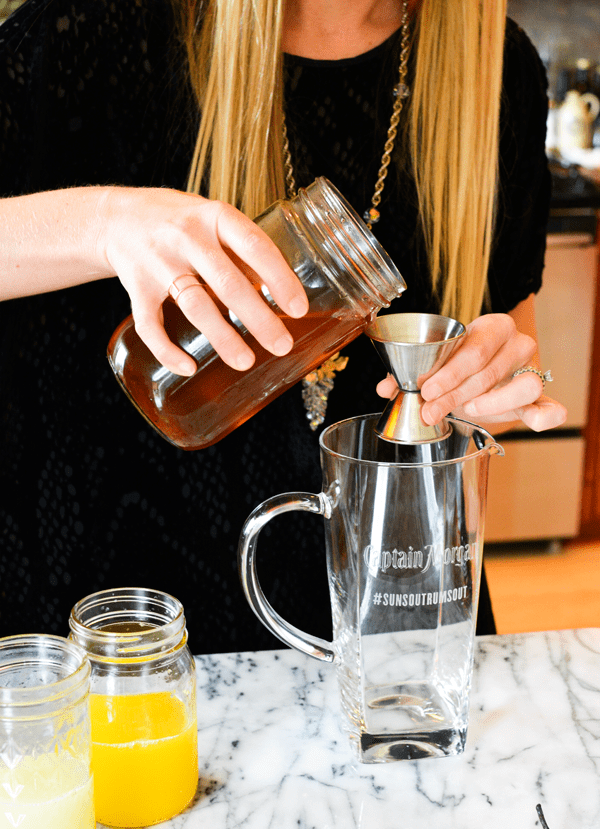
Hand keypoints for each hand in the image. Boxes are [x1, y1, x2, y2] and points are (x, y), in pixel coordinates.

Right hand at [100, 187, 307, 374]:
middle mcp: (186, 237)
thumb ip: (241, 252)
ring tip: (246, 362)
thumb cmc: (179, 222)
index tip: (299, 309)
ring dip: (222, 337)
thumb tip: (280, 292)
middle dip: (258, 318)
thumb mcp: (213, 220)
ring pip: (194, 305)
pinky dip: (167, 350)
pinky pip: (150, 324)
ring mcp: (158, 262)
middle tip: (282, 345)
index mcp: (214, 216)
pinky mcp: (135, 287)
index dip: (279, 278)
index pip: (254, 245)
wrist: (115, 217)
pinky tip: (188, 368)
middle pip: (227, 282)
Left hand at [376, 313, 566, 431]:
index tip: (426, 389)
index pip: (475, 348)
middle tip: (430, 410)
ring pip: (524, 386)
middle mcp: (518, 344)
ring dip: (491, 403)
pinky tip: (531, 422)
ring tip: (466, 411)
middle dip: (455, 394)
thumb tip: (384, 388)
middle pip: (490, 371)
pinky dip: (543, 416)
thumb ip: (410, 374)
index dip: (449, 371)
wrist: (484, 376)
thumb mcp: (437, 364)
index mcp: (494, 327)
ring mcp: (533, 371)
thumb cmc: (460, 366)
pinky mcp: (541, 399)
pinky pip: (551, 408)